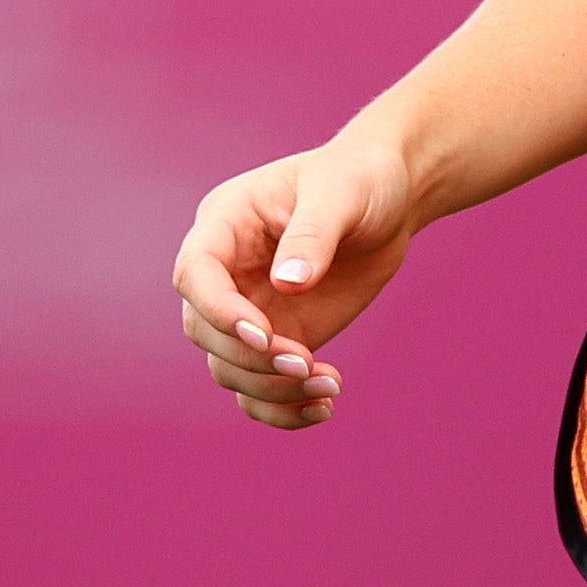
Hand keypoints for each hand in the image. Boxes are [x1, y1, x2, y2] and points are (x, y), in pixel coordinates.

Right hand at [170, 136, 420, 430]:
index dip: (219, 311)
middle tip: (307, 363)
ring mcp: (248, 310)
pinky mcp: (276, 339)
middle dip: (251, 357)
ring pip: (228, 367)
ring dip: (271, 389)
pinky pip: (258, 387)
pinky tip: (323, 408)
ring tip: (329, 384)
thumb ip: (313, 233)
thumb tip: (287, 286)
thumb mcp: (342, 192)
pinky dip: (283, 408)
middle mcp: (226, 272)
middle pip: (204, 330)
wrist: (391, 199)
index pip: (195, 274)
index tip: (265, 335)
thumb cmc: (360, 178)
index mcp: (225, 223)